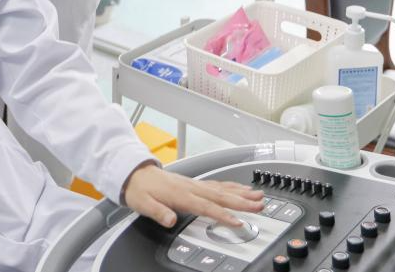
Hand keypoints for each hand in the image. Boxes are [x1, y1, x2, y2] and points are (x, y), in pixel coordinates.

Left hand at [122, 164, 263, 228]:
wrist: (133, 172)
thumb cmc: (138, 189)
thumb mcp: (142, 203)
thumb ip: (157, 212)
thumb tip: (169, 219)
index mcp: (180, 194)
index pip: (207, 206)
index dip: (223, 215)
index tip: (239, 222)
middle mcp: (190, 187)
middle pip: (221, 195)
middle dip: (242, 201)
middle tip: (260, 205)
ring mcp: (193, 183)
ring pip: (222, 188)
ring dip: (241, 192)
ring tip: (258, 196)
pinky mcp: (193, 183)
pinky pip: (216, 184)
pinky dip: (231, 186)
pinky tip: (240, 188)